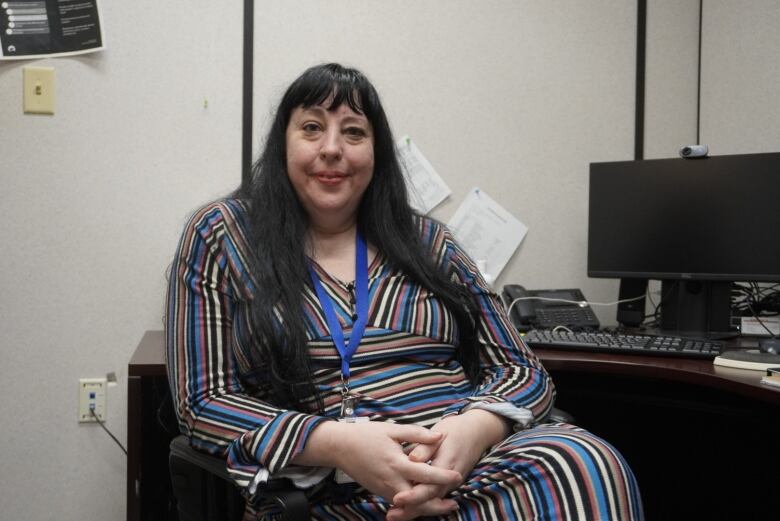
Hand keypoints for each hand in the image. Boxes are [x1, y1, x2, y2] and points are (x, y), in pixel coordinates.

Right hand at [294, 420, 461, 508]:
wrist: (340, 447)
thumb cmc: (366, 435)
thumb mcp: (392, 429)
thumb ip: (417, 434)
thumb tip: (439, 437)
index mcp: (396, 463)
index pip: (424, 474)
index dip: (443, 476)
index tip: (457, 476)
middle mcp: (391, 481)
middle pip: (418, 500)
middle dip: (436, 505)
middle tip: (454, 504)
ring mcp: (384, 489)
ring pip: (409, 505)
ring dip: (426, 508)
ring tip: (444, 506)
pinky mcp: (379, 492)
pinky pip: (399, 503)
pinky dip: (413, 506)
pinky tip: (424, 502)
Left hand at [387, 409, 508, 520]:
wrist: (477, 432)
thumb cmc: (455, 431)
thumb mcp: (440, 434)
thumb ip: (425, 447)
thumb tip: (412, 458)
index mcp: (446, 466)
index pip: (429, 487)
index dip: (413, 495)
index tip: (397, 499)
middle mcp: (449, 480)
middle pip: (429, 500)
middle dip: (410, 509)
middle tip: (391, 515)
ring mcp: (450, 483)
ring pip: (431, 501)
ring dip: (413, 509)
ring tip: (394, 515)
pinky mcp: (447, 483)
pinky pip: (434, 497)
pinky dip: (420, 503)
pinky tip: (406, 507)